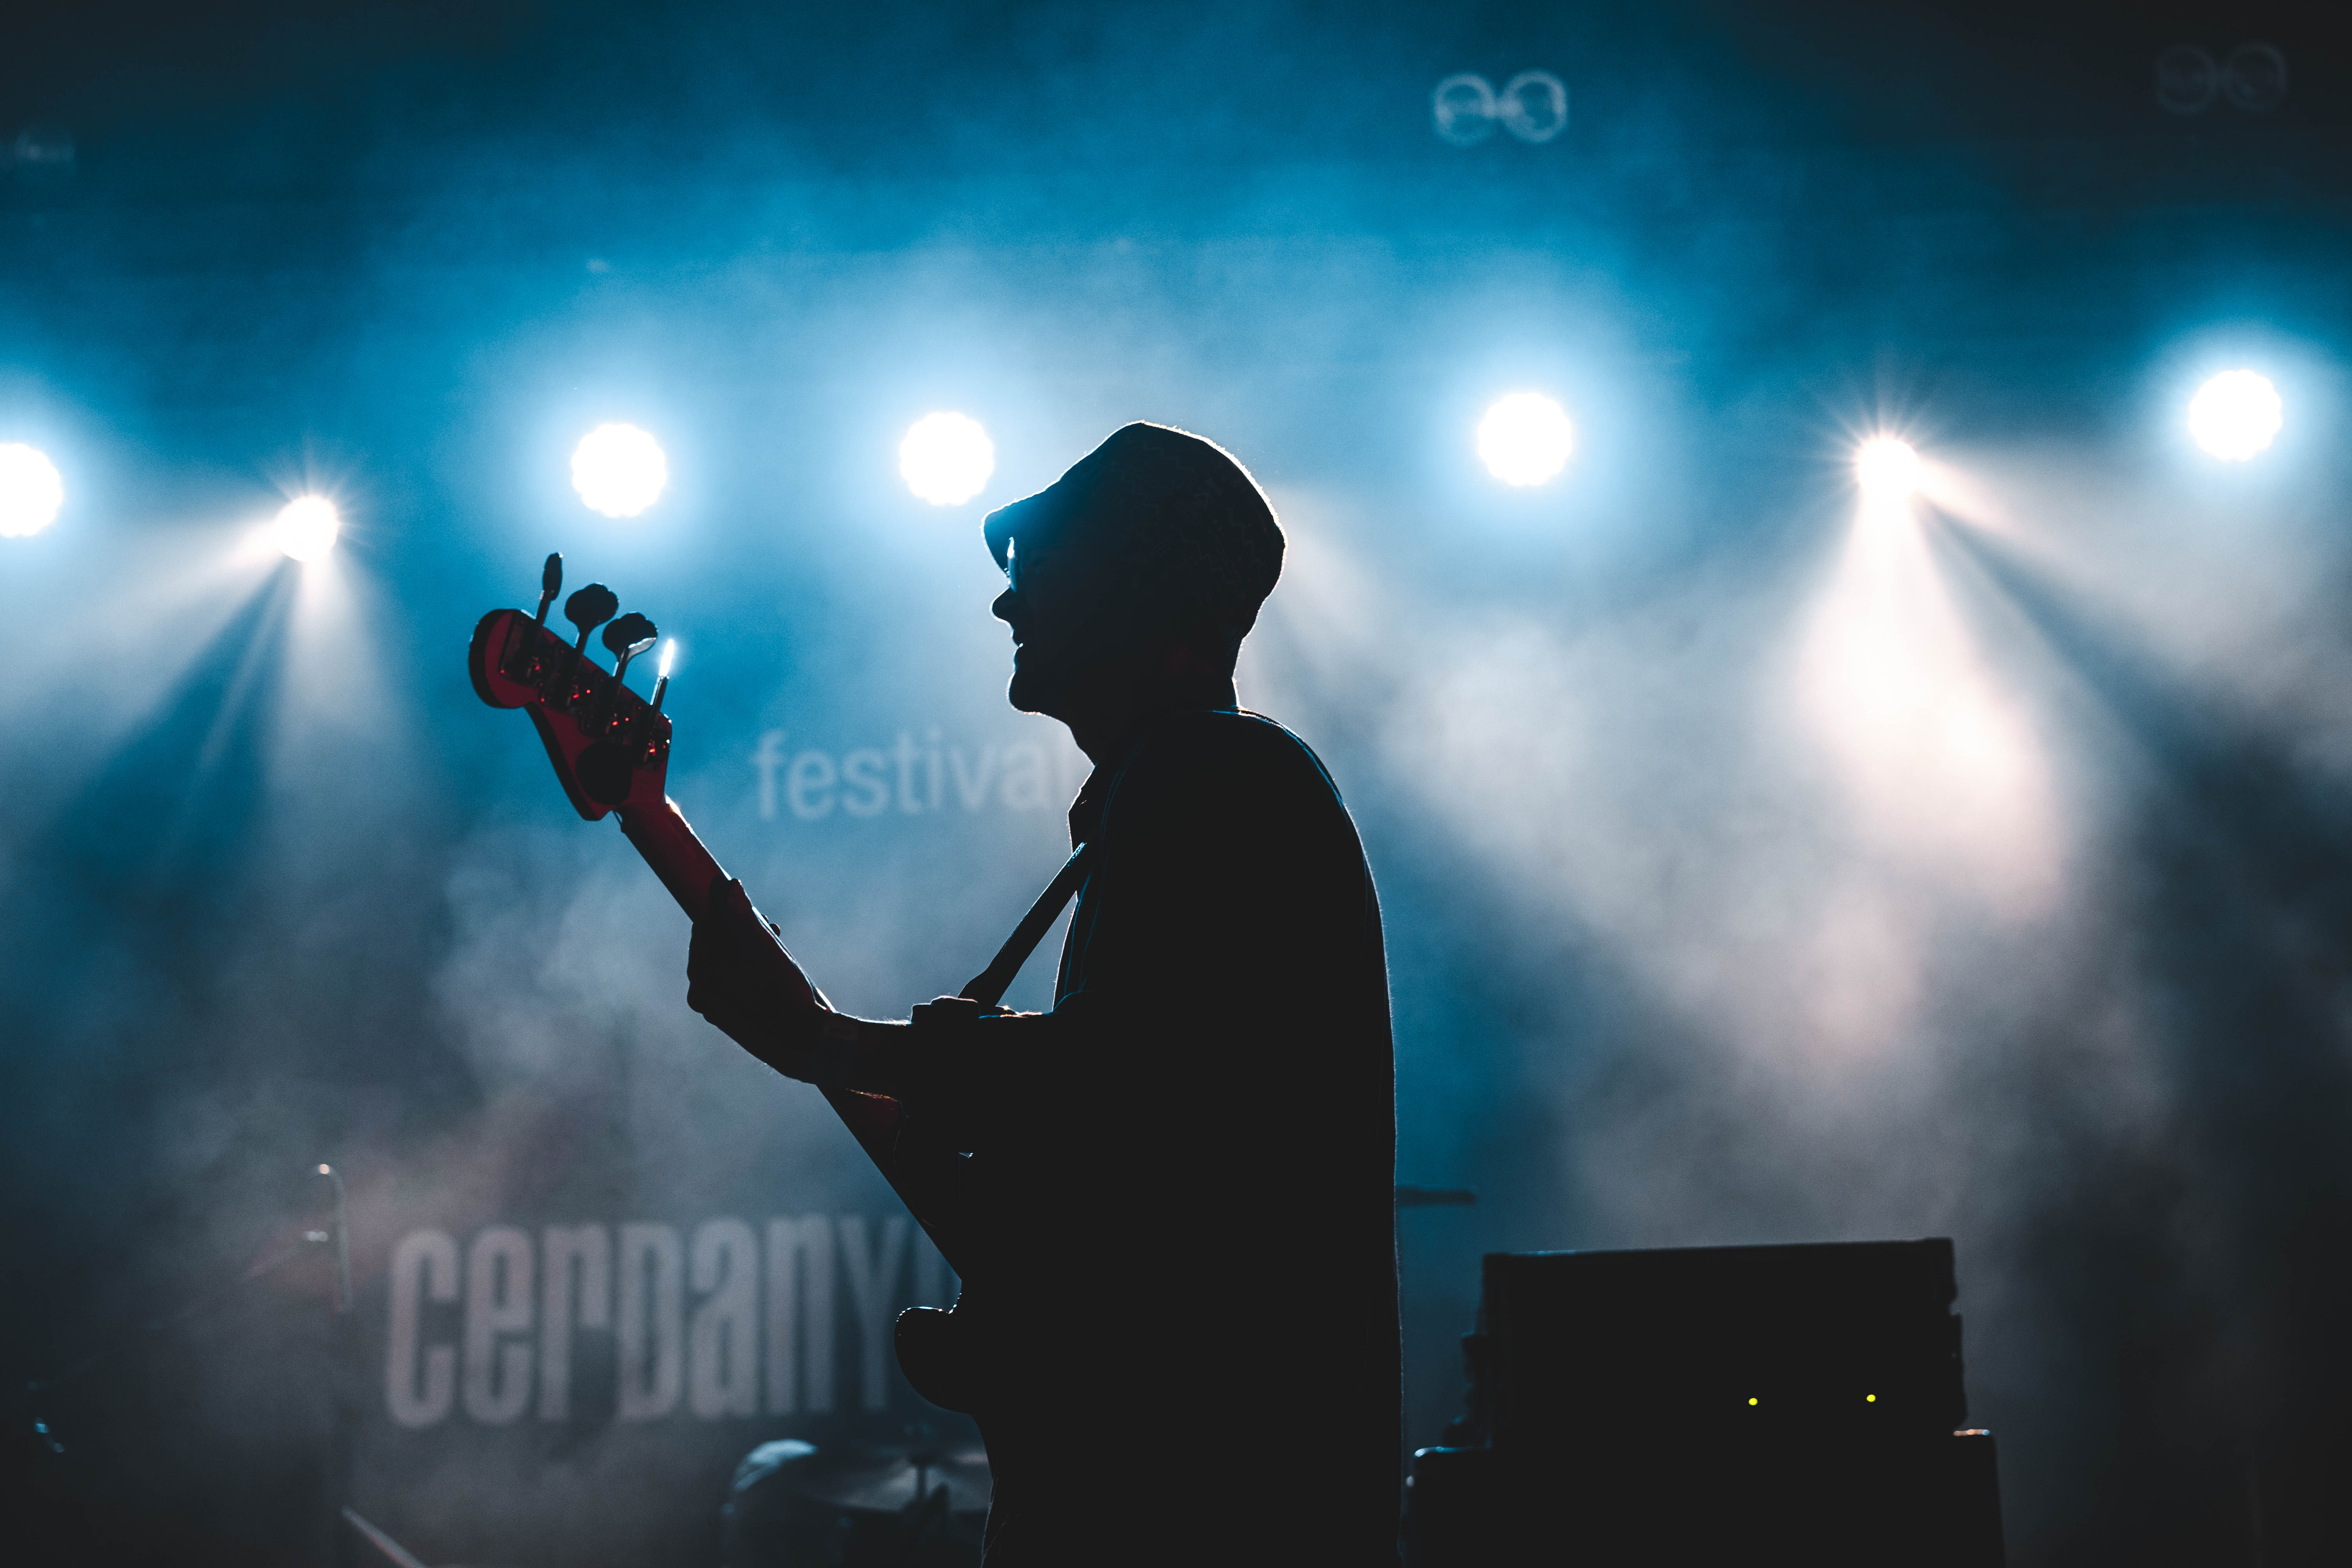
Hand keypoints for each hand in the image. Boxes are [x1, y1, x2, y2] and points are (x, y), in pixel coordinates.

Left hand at [687, 877, 837, 1080]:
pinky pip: (729, 983)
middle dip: (743, 932)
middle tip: (774, 930)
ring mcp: (710, 1007)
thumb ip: (743, 916)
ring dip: (747, 951)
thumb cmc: (788, 995)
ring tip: (777, 951)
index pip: (706, 924)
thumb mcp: (768, 949)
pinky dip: (746, 973)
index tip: (760, 914)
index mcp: (701, 970)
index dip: (733, 912)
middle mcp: (699, 990)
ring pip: (724, 964)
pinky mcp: (724, 1018)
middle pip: (715, 945)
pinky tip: (771, 975)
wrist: (805, 1045)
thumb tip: (726, 884)